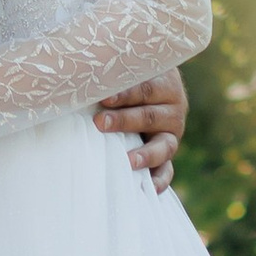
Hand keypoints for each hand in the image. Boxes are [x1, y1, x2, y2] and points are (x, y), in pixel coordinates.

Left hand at [94, 67, 185, 181]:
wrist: (153, 87)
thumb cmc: (129, 74)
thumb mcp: (129, 67)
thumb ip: (114, 69)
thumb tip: (82, 72)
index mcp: (166, 83)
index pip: (146, 88)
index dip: (126, 93)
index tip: (103, 97)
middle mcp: (173, 108)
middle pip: (151, 116)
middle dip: (124, 121)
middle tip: (99, 123)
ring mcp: (172, 134)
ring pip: (164, 145)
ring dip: (145, 154)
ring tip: (127, 161)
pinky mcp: (168, 154)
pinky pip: (168, 170)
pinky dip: (160, 180)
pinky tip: (148, 188)